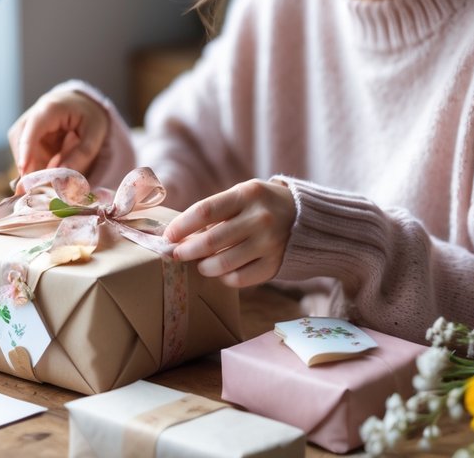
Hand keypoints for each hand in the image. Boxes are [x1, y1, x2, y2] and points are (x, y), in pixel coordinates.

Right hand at [8, 88, 108, 175]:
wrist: (83, 104)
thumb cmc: (89, 117)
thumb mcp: (95, 135)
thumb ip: (81, 156)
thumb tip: (61, 179)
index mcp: (51, 108)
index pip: (33, 127)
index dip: (26, 149)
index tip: (24, 171)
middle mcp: (33, 114)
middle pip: (22, 143)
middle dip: (32, 166)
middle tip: (44, 186)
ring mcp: (27, 125)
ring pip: (21, 152)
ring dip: (35, 167)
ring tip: (53, 176)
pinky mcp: (25, 136)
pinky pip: (26, 155)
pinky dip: (37, 166)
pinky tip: (50, 170)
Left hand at [164, 180, 296, 287]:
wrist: (305, 217)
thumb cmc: (260, 205)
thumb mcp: (241, 195)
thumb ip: (214, 212)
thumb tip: (178, 235)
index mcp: (247, 194)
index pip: (205, 211)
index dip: (182, 226)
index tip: (168, 236)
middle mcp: (260, 218)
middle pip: (212, 241)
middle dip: (187, 251)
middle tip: (176, 255)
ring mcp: (269, 243)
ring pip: (224, 264)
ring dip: (205, 267)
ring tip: (201, 264)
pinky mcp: (275, 264)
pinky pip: (240, 279)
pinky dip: (225, 278)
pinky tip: (222, 272)